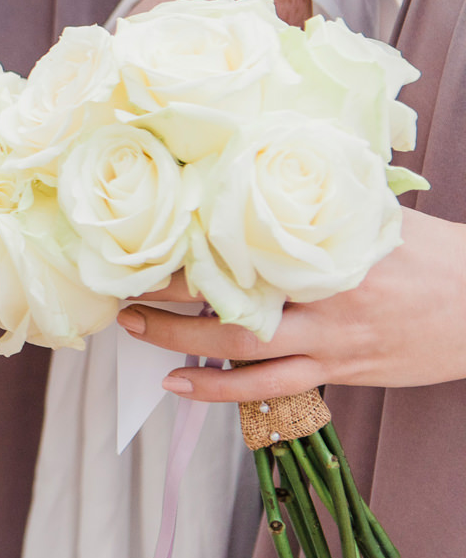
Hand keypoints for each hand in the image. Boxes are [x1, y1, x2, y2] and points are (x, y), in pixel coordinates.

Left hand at [123, 209, 465, 398]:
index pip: (250, 247)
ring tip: (134, 328)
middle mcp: (329, 302)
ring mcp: (332, 344)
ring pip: (242, 353)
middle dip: (171, 298)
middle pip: (235, 303)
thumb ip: (324, 203)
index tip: (152, 235)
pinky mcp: (339, 374)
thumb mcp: (382, 217)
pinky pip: (268, 390)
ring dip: (180, 343)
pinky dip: (218, 391)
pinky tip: (177, 384)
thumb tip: (264, 165)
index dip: (195, 246)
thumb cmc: (440, 258)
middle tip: (123, 285)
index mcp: (335, 254)